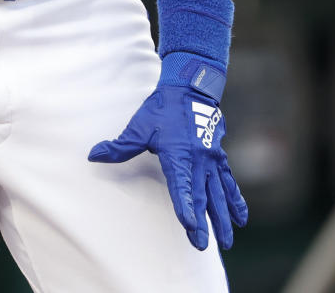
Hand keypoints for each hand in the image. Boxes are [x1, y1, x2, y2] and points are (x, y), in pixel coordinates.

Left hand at [88, 62, 246, 250]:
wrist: (190, 87)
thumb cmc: (163, 108)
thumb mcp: (140, 126)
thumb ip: (120, 146)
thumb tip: (94, 155)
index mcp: (178, 154)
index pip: (181, 186)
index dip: (185, 206)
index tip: (190, 226)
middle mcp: (198, 160)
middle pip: (201, 195)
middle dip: (204, 222)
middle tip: (202, 245)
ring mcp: (211, 159)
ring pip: (218, 193)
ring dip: (223, 217)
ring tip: (228, 241)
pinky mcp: (218, 157)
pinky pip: (229, 182)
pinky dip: (235, 200)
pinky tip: (240, 217)